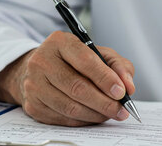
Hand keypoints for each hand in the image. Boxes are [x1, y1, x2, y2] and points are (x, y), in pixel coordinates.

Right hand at [0, 31, 135, 126]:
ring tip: (111, 113)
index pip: (85, 61)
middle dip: (104, 102)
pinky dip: (83, 120)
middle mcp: (42, 61)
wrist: (39, 69)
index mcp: (60, 42)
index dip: (105, 78)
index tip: (121, 92)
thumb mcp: (98, 53)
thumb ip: (117, 65)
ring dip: (95, 114)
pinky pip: (63, 118)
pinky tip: (94, 116)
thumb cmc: (73, 60)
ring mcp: (34, 85)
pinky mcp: (33, 105)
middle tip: (121, 110)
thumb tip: (128, 86)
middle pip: (77, 87)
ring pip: (70, 106)